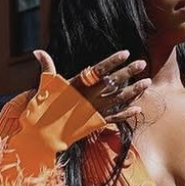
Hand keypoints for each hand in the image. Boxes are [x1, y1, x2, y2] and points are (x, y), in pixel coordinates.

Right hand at [33, 48, 149, 124]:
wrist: (44, 134)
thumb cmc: (44, 107)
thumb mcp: (45, 86)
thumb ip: (47, 67)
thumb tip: (37, 51)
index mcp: (78, 85)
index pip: (98, 70)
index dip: (112, 61)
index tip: (126, 53)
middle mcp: (89, 97)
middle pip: (113, 83)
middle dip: (128, 72)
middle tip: (142, 63)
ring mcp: (94, 111)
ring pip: (118, 100)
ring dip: (134, 91)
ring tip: (147, 82)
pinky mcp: (96, 123)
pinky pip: (115, 119)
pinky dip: (126, 114)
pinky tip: (138, 108)